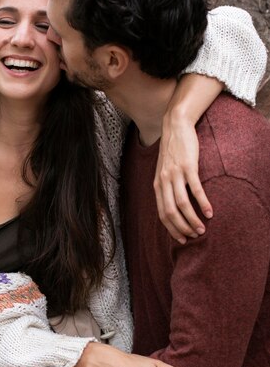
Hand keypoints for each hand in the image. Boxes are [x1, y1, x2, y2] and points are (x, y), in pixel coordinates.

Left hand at [154, 112, 211, 242]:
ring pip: (182, 204)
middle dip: (182, 228)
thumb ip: (166, 187)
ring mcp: (175, 174)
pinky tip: (209, 212)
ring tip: (202, 228)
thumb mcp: (163, 171)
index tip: (181, 239)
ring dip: (192, 219)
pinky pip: (195, 189)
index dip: (171, 229)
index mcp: (157, 185)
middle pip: (170, 212)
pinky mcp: (188, 167)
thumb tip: (172, 205)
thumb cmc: (172, 151)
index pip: (161, 213)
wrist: (175, 127)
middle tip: (194, 237)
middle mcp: (163, 181)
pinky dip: (202, 203)